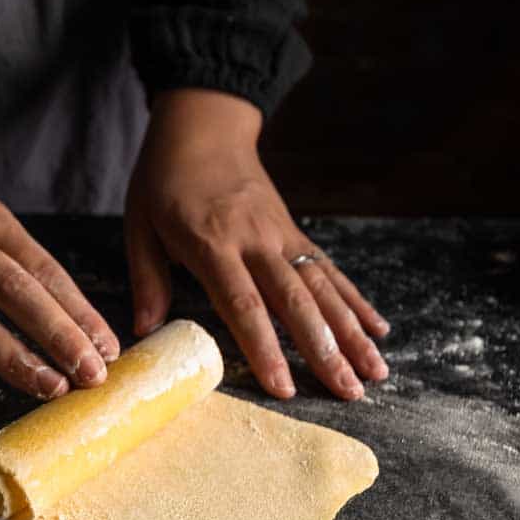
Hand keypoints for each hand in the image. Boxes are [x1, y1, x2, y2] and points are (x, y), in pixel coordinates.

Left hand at [124, 89, 389, 400]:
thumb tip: (145, 331)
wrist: (203, 127)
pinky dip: (355, 300)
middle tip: (350, 392)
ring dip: (352, 332)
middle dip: (325, 350)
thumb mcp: (140, 225)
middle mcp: (256, 239)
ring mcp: (281, 234)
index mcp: (212, 241)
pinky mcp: (295, 231)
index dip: (265, 347)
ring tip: (375, 373)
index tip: (284, 387)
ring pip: (323, 288)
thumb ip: (148, 279)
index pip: (243, 302)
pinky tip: (378, 329)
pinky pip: (329, 269)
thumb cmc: (165, 180)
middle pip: (295, 301)